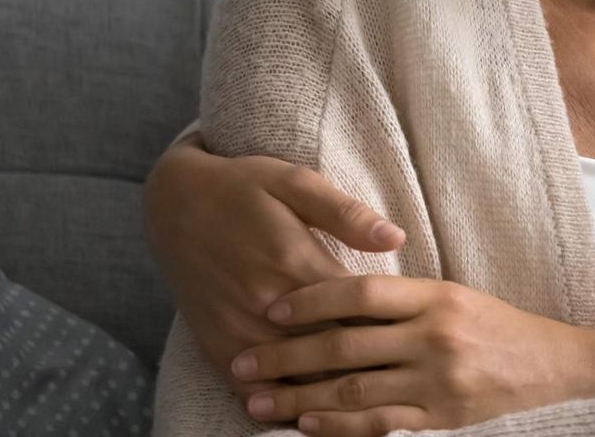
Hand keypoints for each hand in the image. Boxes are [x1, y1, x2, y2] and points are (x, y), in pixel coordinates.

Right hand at [140, 136, 403, 396]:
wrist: (174, 204)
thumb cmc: (244, 187)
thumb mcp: (296, 182)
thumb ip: (347, 214)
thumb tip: (397, 237)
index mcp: (296, 265)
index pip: (359, 313)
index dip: (393, 329)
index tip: (420, 340)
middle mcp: (267, 307)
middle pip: (332, 355)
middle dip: (371, 367)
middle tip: (407, 380)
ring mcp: (239, 333)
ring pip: (295, 382)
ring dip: (331, 397)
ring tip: (372, 407)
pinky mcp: (217, 347)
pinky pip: (253, 394)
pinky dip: (283, 408)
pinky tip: (312, 414)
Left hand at [233, 275, 594, 434]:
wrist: (558, 364)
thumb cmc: (501, 328)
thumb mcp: (457, 297)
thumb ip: (406, 300)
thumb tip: (339, 299)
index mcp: (436, 295)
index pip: (361, 290)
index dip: (311, 299)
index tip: (271, 309)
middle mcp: (434, 334)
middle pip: (345, 341)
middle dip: (286, 354)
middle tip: (242, 362)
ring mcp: (438, 377)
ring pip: (352, 386)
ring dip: (297, 396)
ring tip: (257, 401)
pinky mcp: (443, 415)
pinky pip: (379, 422)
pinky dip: (337, 424)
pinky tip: (304, 424)